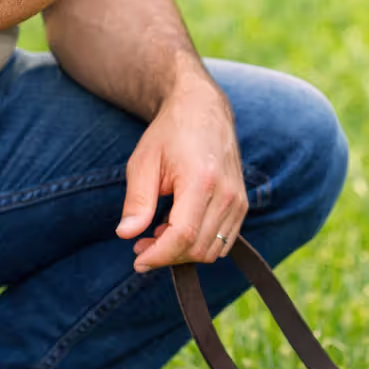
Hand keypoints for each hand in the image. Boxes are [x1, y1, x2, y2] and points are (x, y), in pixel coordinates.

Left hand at [115, 72, 248, 270]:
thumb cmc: (170, 133)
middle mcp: (227, 193)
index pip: (183, 235)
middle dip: (166, 255)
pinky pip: (224, 242)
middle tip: (141, 244)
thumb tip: (127, 235)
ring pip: (212, 250)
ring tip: (160, 232)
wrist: (202, 109)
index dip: (158, 255)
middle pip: (198, 248)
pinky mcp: (242, 204)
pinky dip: (200, 244)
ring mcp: (238, 200)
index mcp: (201, 180)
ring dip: (183, 252)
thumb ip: (137, 201)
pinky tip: (180, 228)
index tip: (137, 260)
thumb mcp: (144, 162)